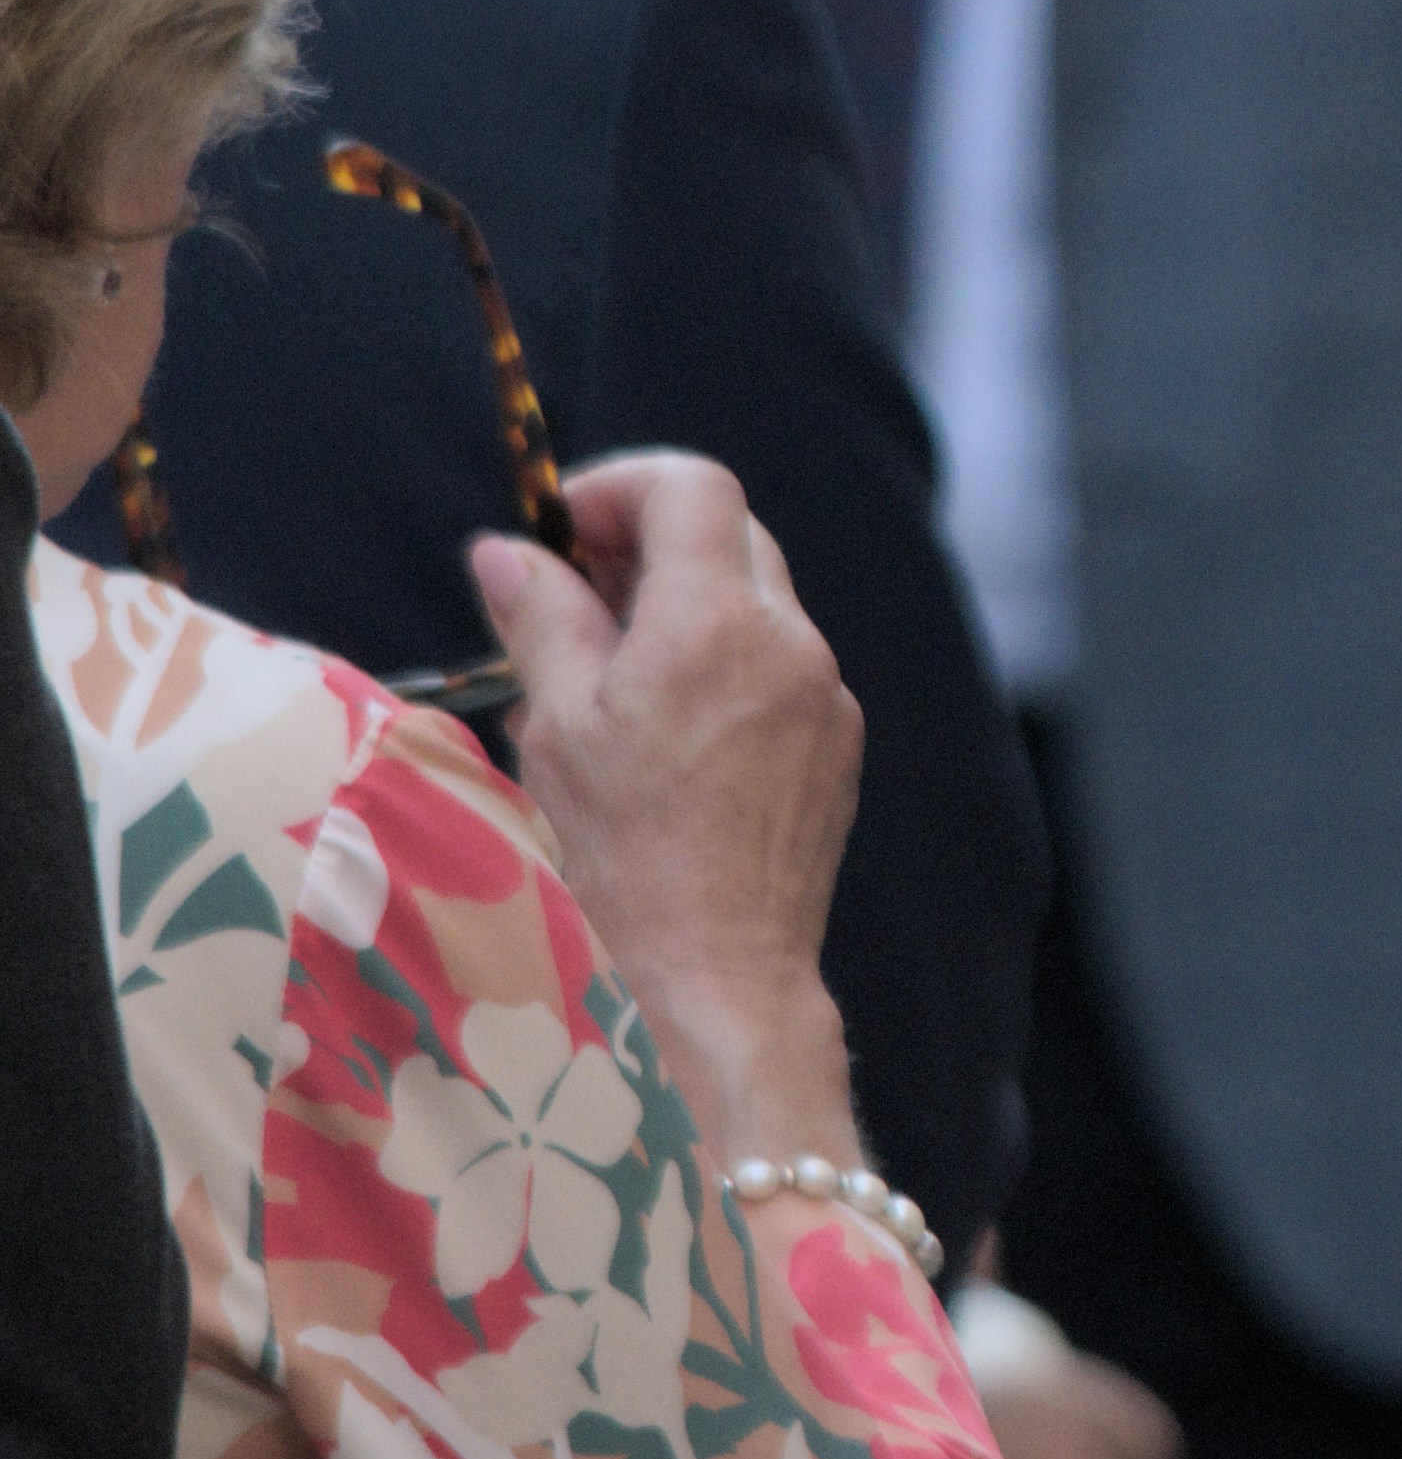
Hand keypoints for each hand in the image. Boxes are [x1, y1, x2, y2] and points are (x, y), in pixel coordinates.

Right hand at [473, 454, 867, 1171]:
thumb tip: (508, 550)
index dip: (619, 488)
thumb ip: (539, 617)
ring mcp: (825, 693)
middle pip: (728, 535)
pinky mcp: (836, 741)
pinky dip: (720, 661)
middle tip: (568, 592)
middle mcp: (791, 642)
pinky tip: (659, 725)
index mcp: (718, 622)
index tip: (560, 527)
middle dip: (644, 544)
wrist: (712, 972)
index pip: (692, 487)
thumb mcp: (557, 723)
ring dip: (681, 605)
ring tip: (599, 668)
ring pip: (754, 601)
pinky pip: (777, 665)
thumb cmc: (619, 853)